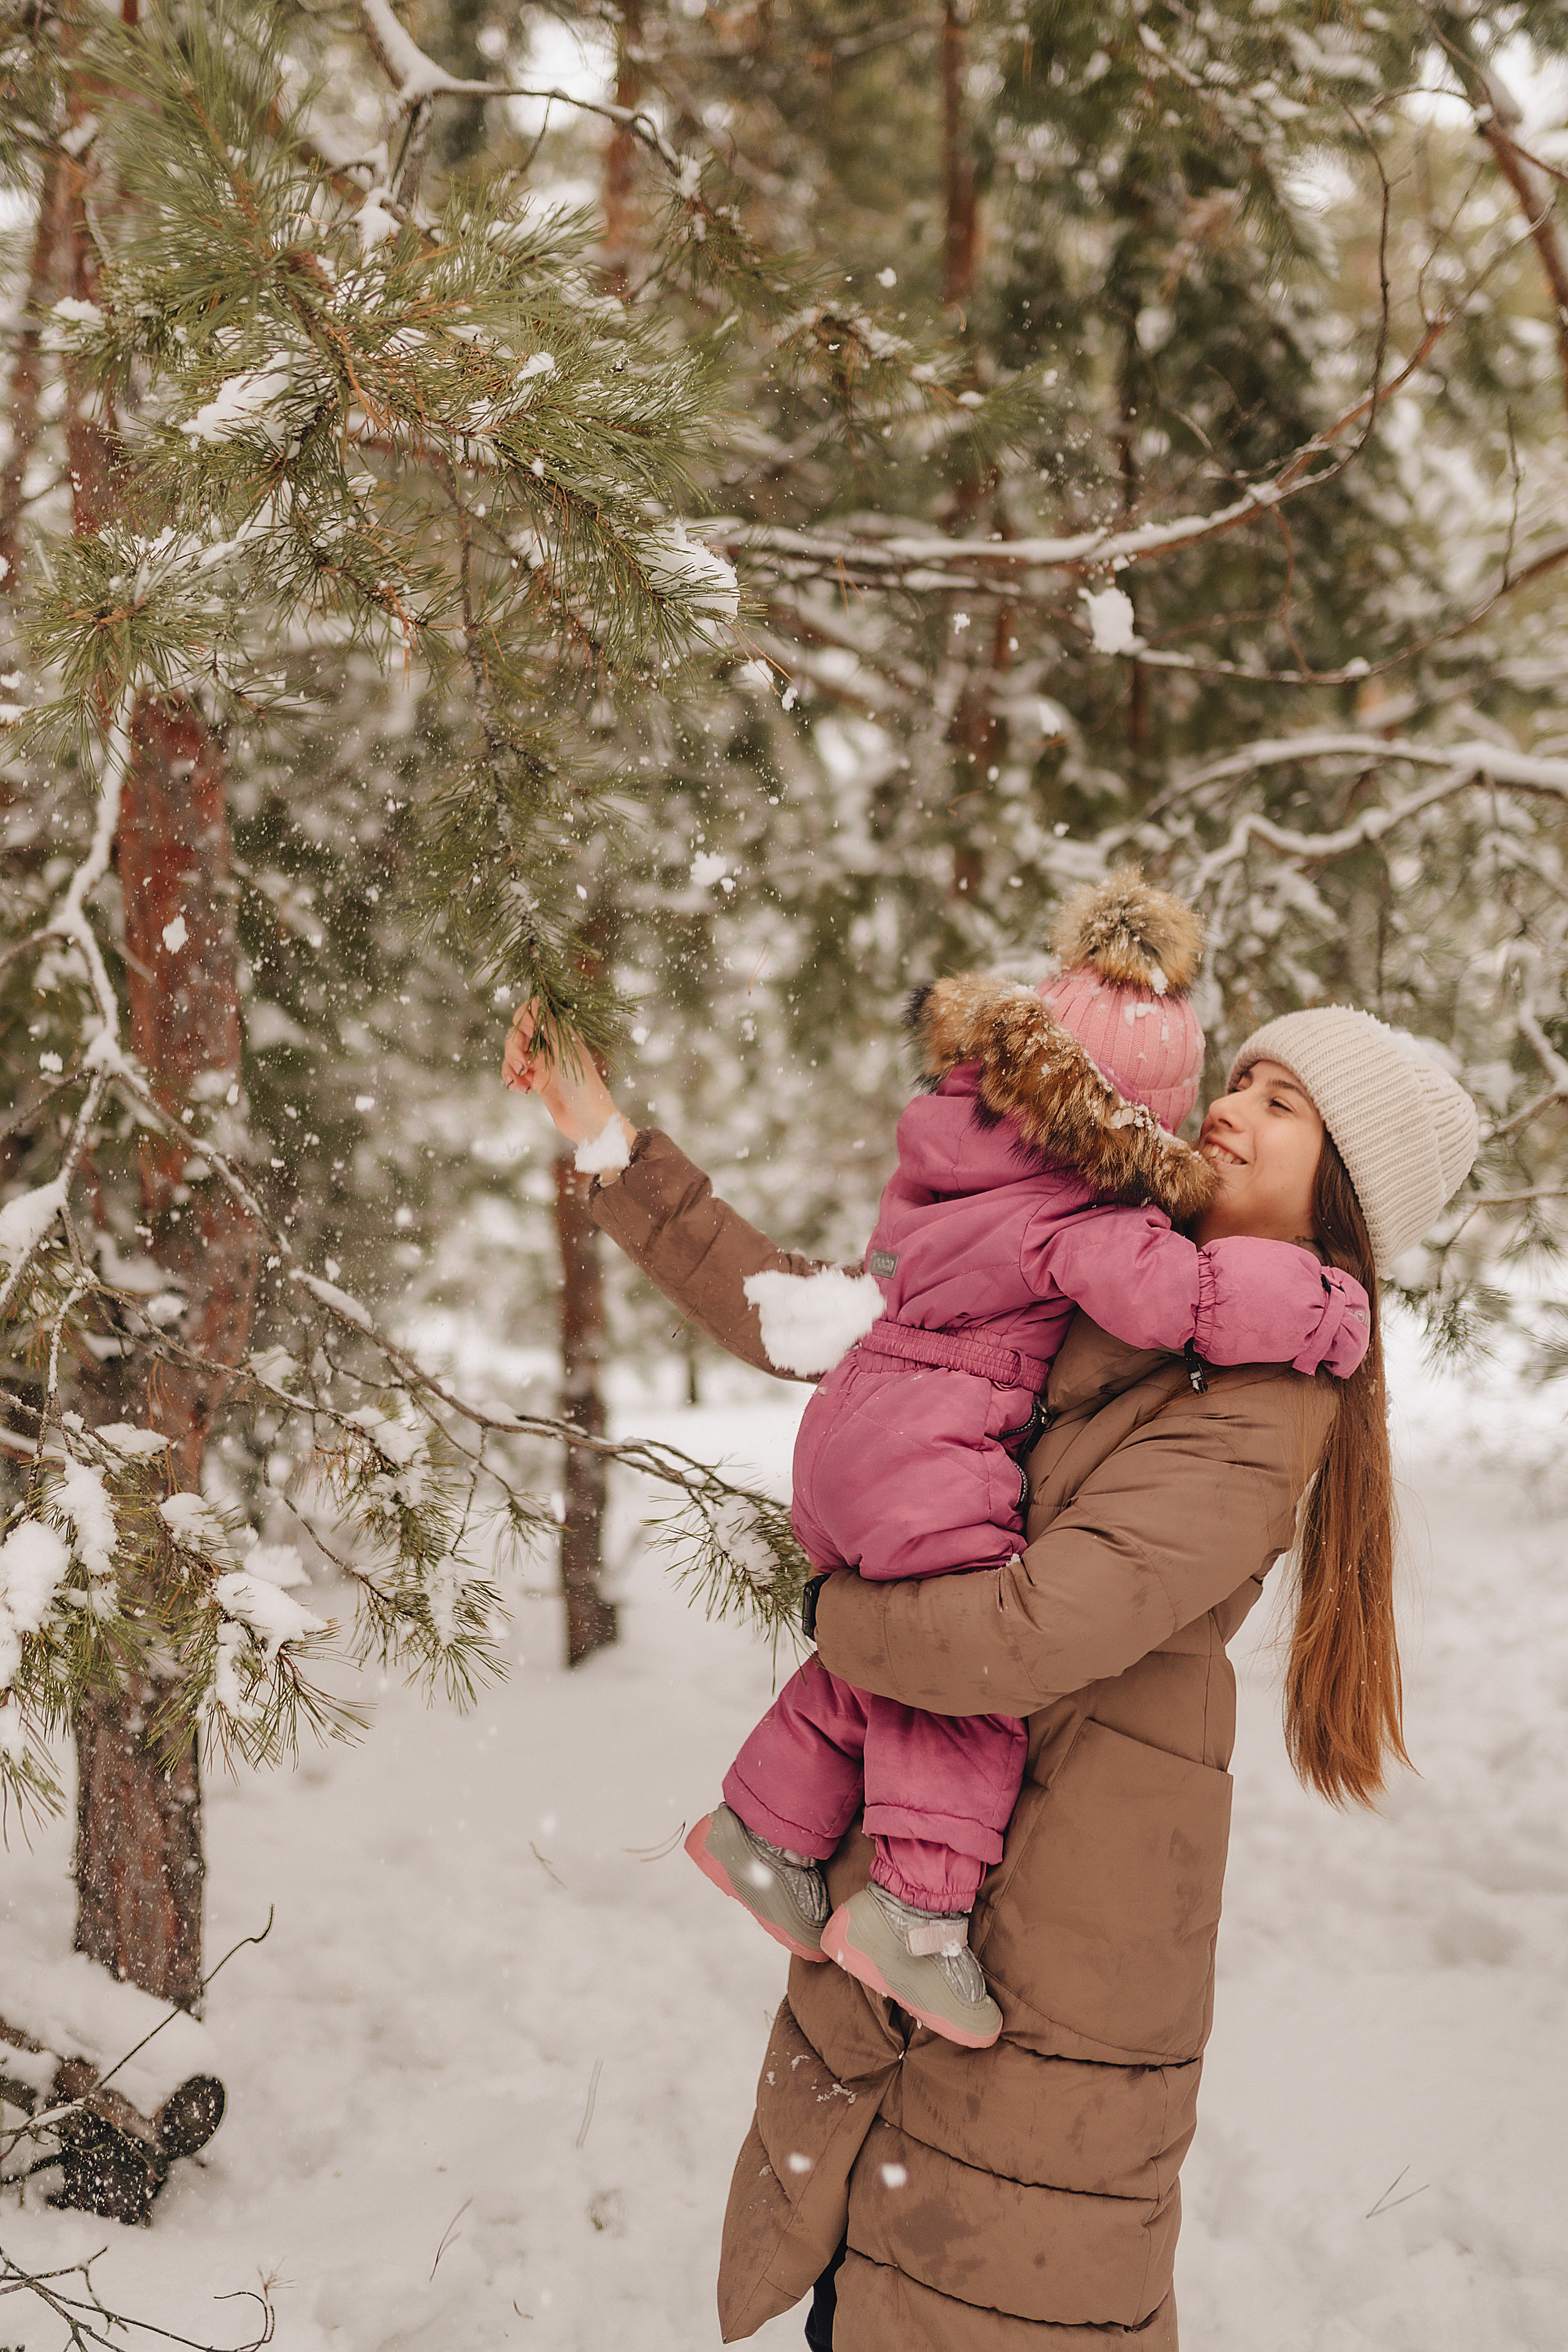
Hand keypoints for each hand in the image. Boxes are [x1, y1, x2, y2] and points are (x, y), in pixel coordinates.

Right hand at [503, 1001, 637, 1153]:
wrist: (589, 1123)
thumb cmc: (584, 1086)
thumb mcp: (565, 1053)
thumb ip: (549, 1026)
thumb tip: (536, 998)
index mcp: (561, 1033)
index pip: (532, 1013)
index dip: (523, 1019)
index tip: (527, 1032)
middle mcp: (550, 1045)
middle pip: (518, 1034)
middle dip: (513, 1048)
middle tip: (522, 1066)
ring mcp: (542, 1063)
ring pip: (513, 1054)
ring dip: (511, 1065)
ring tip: (521, 1080)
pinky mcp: (536, 1081)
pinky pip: (515, 1073)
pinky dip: (513, 1079)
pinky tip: (521, 1089)